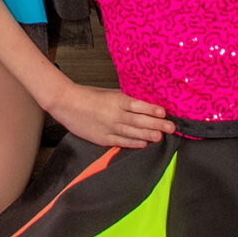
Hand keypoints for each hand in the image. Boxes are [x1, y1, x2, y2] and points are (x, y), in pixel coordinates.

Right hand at [48, 82, 169, 149]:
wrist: (66, 103)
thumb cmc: (87, 95)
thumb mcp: (108, 92)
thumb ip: (124, 98)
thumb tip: (142, 102)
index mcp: (115, 100)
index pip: (137, 105)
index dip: (151, 110)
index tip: (163, 112)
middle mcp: (114, 114)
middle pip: (139, 121)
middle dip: (157, 125)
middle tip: (171, 128)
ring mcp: (108, 127)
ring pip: (132, 133)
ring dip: (148, 135)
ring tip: (160, 137)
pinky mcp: (102, 138)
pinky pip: (120, 141)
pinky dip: (133, 143)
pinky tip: (143, 144)